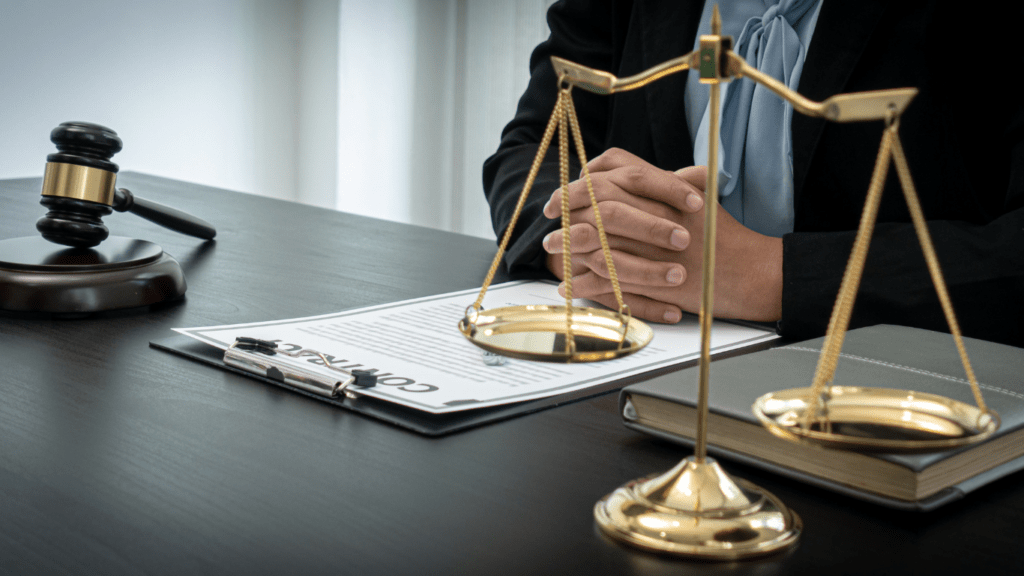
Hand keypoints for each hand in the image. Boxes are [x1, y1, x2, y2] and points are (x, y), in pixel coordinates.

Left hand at [543, 149, 782, 322]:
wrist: (753, 273)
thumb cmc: (730, 239)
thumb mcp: (704, 198)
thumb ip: (674, 182)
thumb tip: (647, 171)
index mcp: (667, 190)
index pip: (616, 170)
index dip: (586, 177)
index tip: (568, 188)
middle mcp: (657, 214)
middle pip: (598, 200)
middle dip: (567, 206)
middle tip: (550, 214)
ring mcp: (652, 248)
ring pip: (596, 239)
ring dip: (567, 243)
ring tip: (550, 247)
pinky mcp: (649, 280)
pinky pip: (605, 280)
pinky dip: (582, 282)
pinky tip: (566, 284)